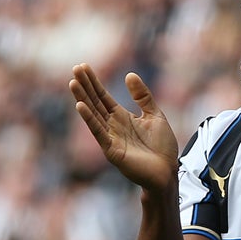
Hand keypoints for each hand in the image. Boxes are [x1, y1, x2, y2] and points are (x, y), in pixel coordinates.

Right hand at [70, 65, 180, 194]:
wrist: (167, 172)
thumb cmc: (162, 147)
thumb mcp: (154, 115)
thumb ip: (142, 96)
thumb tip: (129, 74)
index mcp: (122, 117)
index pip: (103, 97)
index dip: (94, 82)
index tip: (83, 67)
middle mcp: (112, 126)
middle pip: (95, 102)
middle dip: (85, 86)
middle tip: (75, 68)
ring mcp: (110, 138)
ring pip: (93, 114)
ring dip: (83, 98)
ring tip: (73, 83)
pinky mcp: (112, 150)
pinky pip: (99, 132)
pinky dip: (89, 119)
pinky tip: (80, 106)